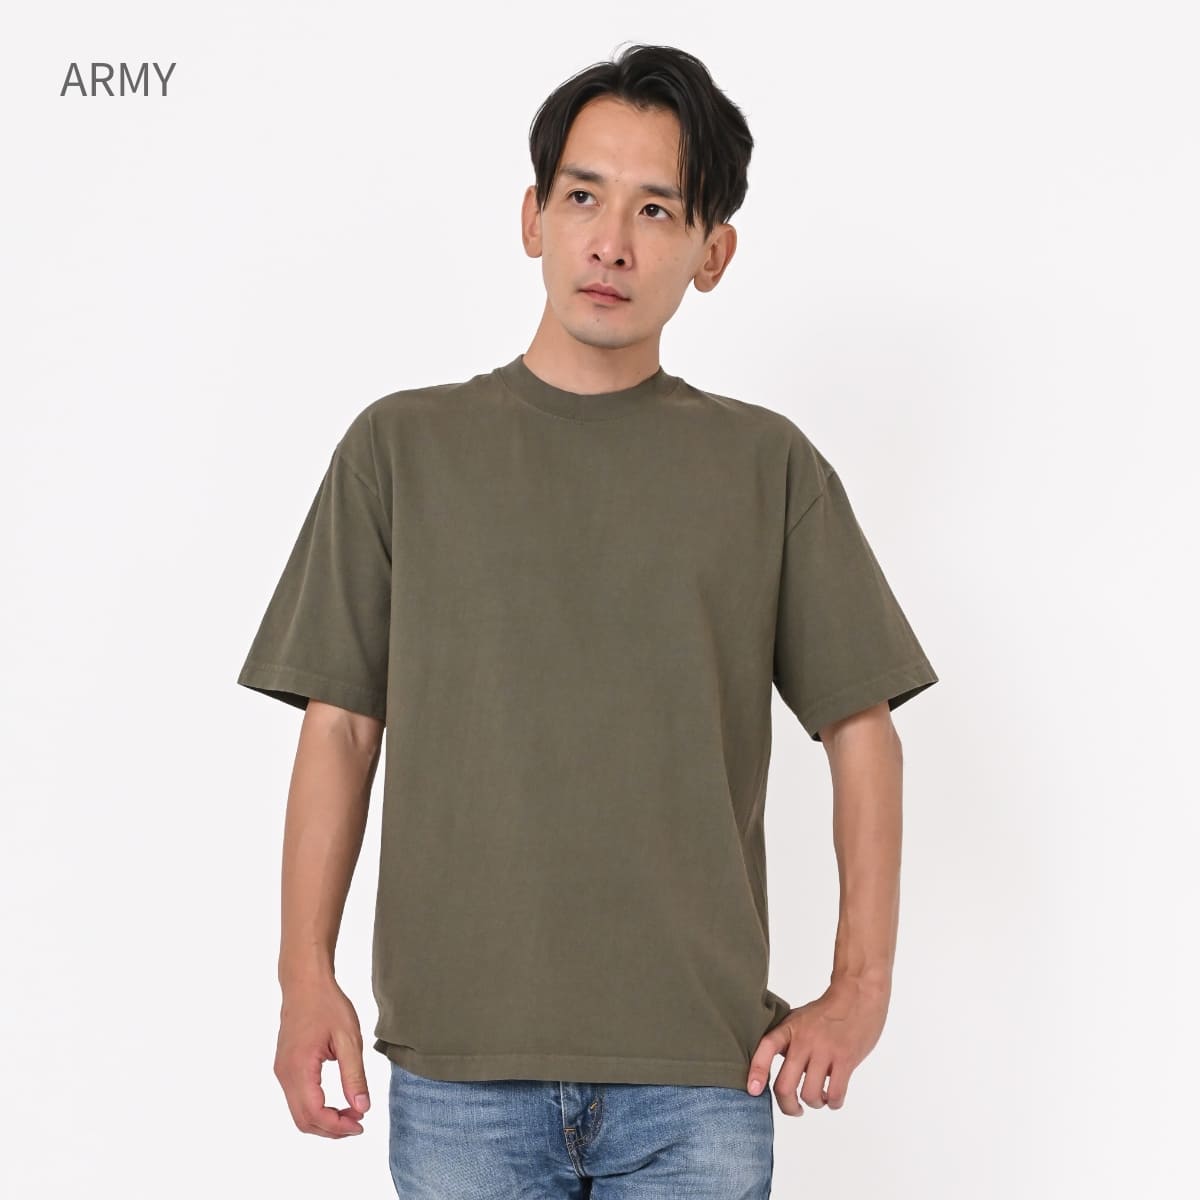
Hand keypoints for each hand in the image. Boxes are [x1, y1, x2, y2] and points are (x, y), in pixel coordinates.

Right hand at [274, 977, 372, 1137]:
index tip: (361, 1124)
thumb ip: (354, 1075)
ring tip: (351, 1113)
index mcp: (299, 1068)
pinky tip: (336, 1102)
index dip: (338, 1126)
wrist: (305, 983)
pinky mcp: (285, 1068)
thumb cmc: (327, 1005)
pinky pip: (297, 1100)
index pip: (315, 1113)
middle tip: (358, 1122)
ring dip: (324, 1120)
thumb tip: (362, 1108)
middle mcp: (285, 1075)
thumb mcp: (348, 1038)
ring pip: (299, 1113)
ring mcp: (282, 1072)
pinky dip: (316, 1109)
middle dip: (331, 1128)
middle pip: (303, 1120)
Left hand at [745, 979, 889, 1115]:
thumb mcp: (799, 1019)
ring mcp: (825, 1051)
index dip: (756, 1072)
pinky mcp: (846, 1060)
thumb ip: (787, 1041)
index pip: (766, 1049)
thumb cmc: (827, 1010)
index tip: (753, 1091)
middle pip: (785, 1085)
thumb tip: (772, 1068)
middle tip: (795, 1109)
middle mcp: (804, 1041)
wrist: (858, 994)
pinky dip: (832, 1103)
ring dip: (814, 1104)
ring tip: (818, 1098)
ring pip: (810, 1094)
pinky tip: (833, 1097)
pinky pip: (834, 1094)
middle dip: (788, 1106)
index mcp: (790, 1029)